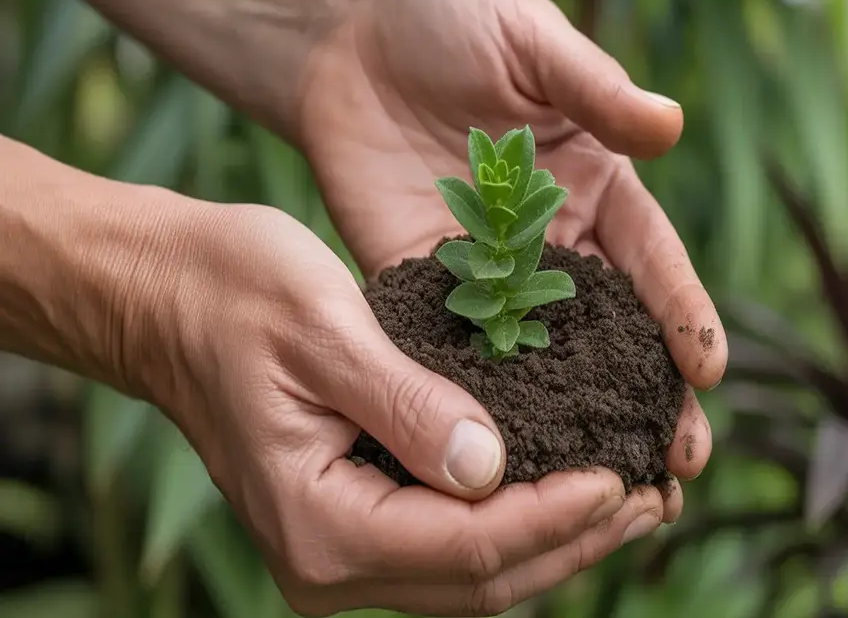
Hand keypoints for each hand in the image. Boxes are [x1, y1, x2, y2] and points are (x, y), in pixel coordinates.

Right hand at [145, 201, 670, 616]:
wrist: (164, 295)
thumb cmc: (233, 295)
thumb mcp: (326, 333)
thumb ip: (408, 408)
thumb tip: (492, 472)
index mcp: (320, 522)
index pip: (468, 546)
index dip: (556, 517)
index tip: (625, 476)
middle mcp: (329, 558)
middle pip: (481, 581)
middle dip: (574, 541)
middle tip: (655, 498)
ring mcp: (338, 546)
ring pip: (472, 574)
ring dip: (556, 539)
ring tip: (632, 501)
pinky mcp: (352, 517)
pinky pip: (449, 543)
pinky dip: (515, 521)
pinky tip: (563, 487)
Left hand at [299, 0, 725, 473]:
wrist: (346, 35)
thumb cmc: (451, 18)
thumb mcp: (530, 41)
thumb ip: (593, 90)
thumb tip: (670, 126)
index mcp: (595, 181)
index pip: (652, 258)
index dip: (682, 313)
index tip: (708, 370)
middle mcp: (552, 238)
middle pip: (612, 326)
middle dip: (648, 390)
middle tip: (680, 460)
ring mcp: (489, 267)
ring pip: (545, 353)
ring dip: (576, 414)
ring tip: (609, 480)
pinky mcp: (425, 280)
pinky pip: (460, 342)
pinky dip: (486, 393)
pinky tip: (507, 447)